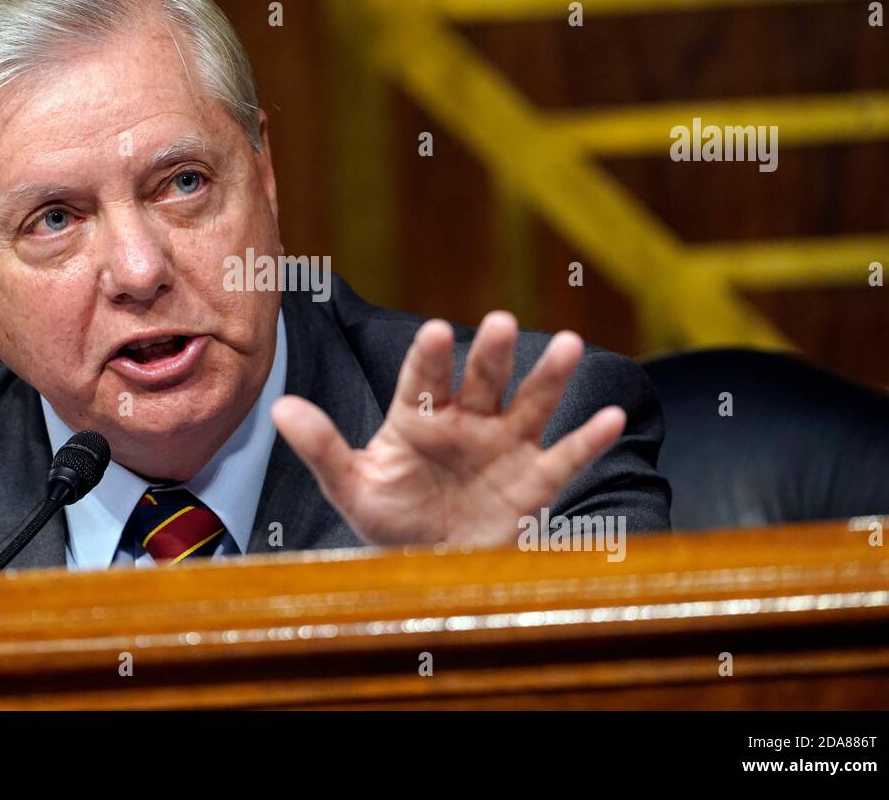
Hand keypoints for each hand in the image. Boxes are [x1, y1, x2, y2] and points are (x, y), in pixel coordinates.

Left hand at [270, 312, 626, 547]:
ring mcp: (504, 447)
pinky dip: (587, 441)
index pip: (422, 381)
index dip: (428, 359)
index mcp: (419, 418)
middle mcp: (467, 421)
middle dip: (491, 354)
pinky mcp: (534, 481)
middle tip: (500, 323)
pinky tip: (610, 418)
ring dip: (549, 377)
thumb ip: (322, 448)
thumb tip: (278, 406)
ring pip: (530, 404)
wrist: (431, 566)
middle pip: (482, 381)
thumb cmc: (389, 520)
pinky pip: (564, 458)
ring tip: (570, 345)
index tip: (431, 332)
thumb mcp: (352, 487)